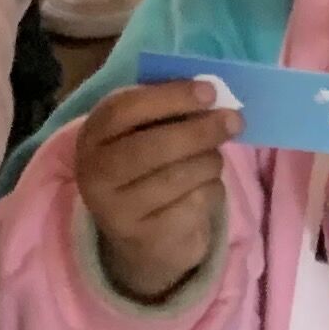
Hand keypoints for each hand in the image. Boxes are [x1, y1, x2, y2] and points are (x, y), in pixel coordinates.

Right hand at [78, 78, 238, 302]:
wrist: (141, 235)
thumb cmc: (148, 166)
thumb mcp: (144, 133)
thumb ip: (169, 109)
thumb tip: (212, 93)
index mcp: (92, 135)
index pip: (123, 109)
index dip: (169, 97)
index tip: (210, 92)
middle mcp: (95, 174)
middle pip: (153, 147)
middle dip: (201, 131)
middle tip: (235, 121)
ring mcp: (117, 211)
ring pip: (181, 176)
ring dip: (210, 162)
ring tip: (211, 159)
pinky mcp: (146, 238)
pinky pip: (195, 203)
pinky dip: (211, 191)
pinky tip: (203, 190)